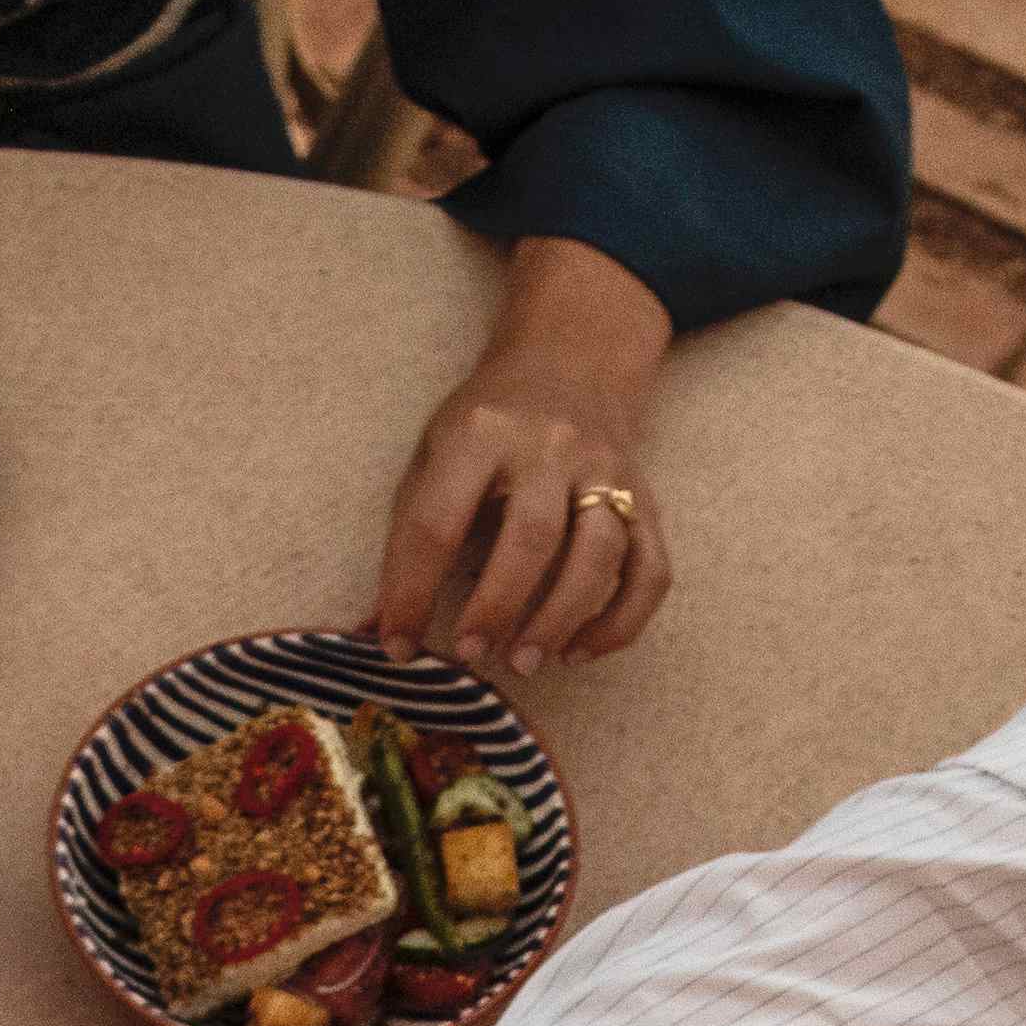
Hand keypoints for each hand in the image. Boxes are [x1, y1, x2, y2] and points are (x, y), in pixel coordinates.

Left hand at [374, 239, 672, 674]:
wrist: (568, 363)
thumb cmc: (485, 425)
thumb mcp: (434, 456)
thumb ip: (406, 540)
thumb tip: (376, 631)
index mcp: (480, 432)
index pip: (438, 522)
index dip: (412, 591)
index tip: (399, 646)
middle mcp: (550, 446)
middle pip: (530, 537)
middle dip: (497, 606)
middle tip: (472, 655)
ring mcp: (606, 471)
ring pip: (598, 554)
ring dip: (560, 618)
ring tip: (524, 662)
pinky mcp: (645, 499)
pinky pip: (649, 569)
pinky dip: (620, 621)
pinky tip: (579, 651)